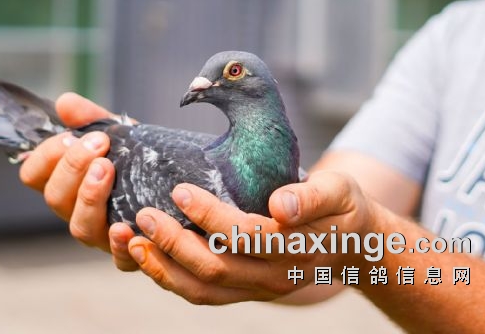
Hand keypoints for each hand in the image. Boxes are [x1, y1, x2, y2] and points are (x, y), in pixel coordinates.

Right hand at [18, 92, 138, 268]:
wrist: (181, 187)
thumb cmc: (139, 160)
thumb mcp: (118, 134)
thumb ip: (91, 119)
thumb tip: (65, 102)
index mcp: (68, 183)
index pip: (34, 175)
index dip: (45, 157)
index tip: (69, 136)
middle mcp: (78, 211)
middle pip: (55, 198)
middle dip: (72, 167)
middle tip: (99, 145)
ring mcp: (102, 235)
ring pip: (79, 227)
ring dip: (89, 196)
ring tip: (107, 169)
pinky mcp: (130, 254)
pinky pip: (119, 259)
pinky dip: (120, 245)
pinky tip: (125, 225)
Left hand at [125, 171, 375, 303]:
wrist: (351, 243)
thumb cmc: (340, 207)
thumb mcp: (339, 191)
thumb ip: (313, 195)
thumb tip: (280, 206)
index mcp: (298, 249)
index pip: (247, 236)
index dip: (211, 216)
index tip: (180, 190)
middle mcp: (277, 276)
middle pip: (218, 267)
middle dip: (175, 243)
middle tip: (143, 215)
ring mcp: (260, 289)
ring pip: (205, 290)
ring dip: (164, 269)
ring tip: (133, 242)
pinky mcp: (247, 292)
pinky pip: (205, 295)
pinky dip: (172, 280)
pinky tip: (148, 258)